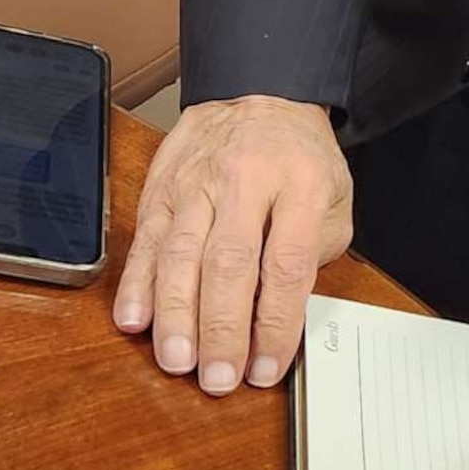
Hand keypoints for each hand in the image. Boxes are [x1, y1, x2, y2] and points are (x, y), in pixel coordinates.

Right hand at [112, 96, 351, 393]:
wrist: (257, 92)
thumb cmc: (298, 157)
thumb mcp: (334, 196)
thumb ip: (315, 251)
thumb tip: (281, 313)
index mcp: (299, 185)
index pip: (286, 265)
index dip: (274, 323)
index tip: (267, 366)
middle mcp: (244, 183)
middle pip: (228, 264)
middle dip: (220, 329)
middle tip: (217, 378)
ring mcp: (197, 185)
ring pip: (180, 255)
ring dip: (175, 316)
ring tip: (176, 361)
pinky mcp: (161, 189)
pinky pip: (145, 241)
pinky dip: (136, 285)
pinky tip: (134, 321)